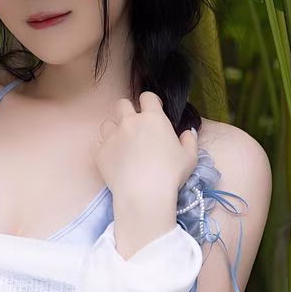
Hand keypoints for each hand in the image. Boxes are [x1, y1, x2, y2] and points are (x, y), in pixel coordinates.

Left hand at [94, 92, 197, 210]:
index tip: (153, 110)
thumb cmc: (170, 174)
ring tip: (123, 144)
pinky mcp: (101, 152)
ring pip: (108, 123)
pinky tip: (116, 161)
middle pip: (122, 104)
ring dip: (115, 130)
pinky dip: (107, 150)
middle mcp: (130, 122)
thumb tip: (187, 132)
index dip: (151, 102)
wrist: (144, 194)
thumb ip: (189, 140)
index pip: (147, 97)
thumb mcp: (189, 157)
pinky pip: (101, 145)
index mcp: (153, 118)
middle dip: (128, 111)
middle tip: (136, 127)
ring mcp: (112, 136)